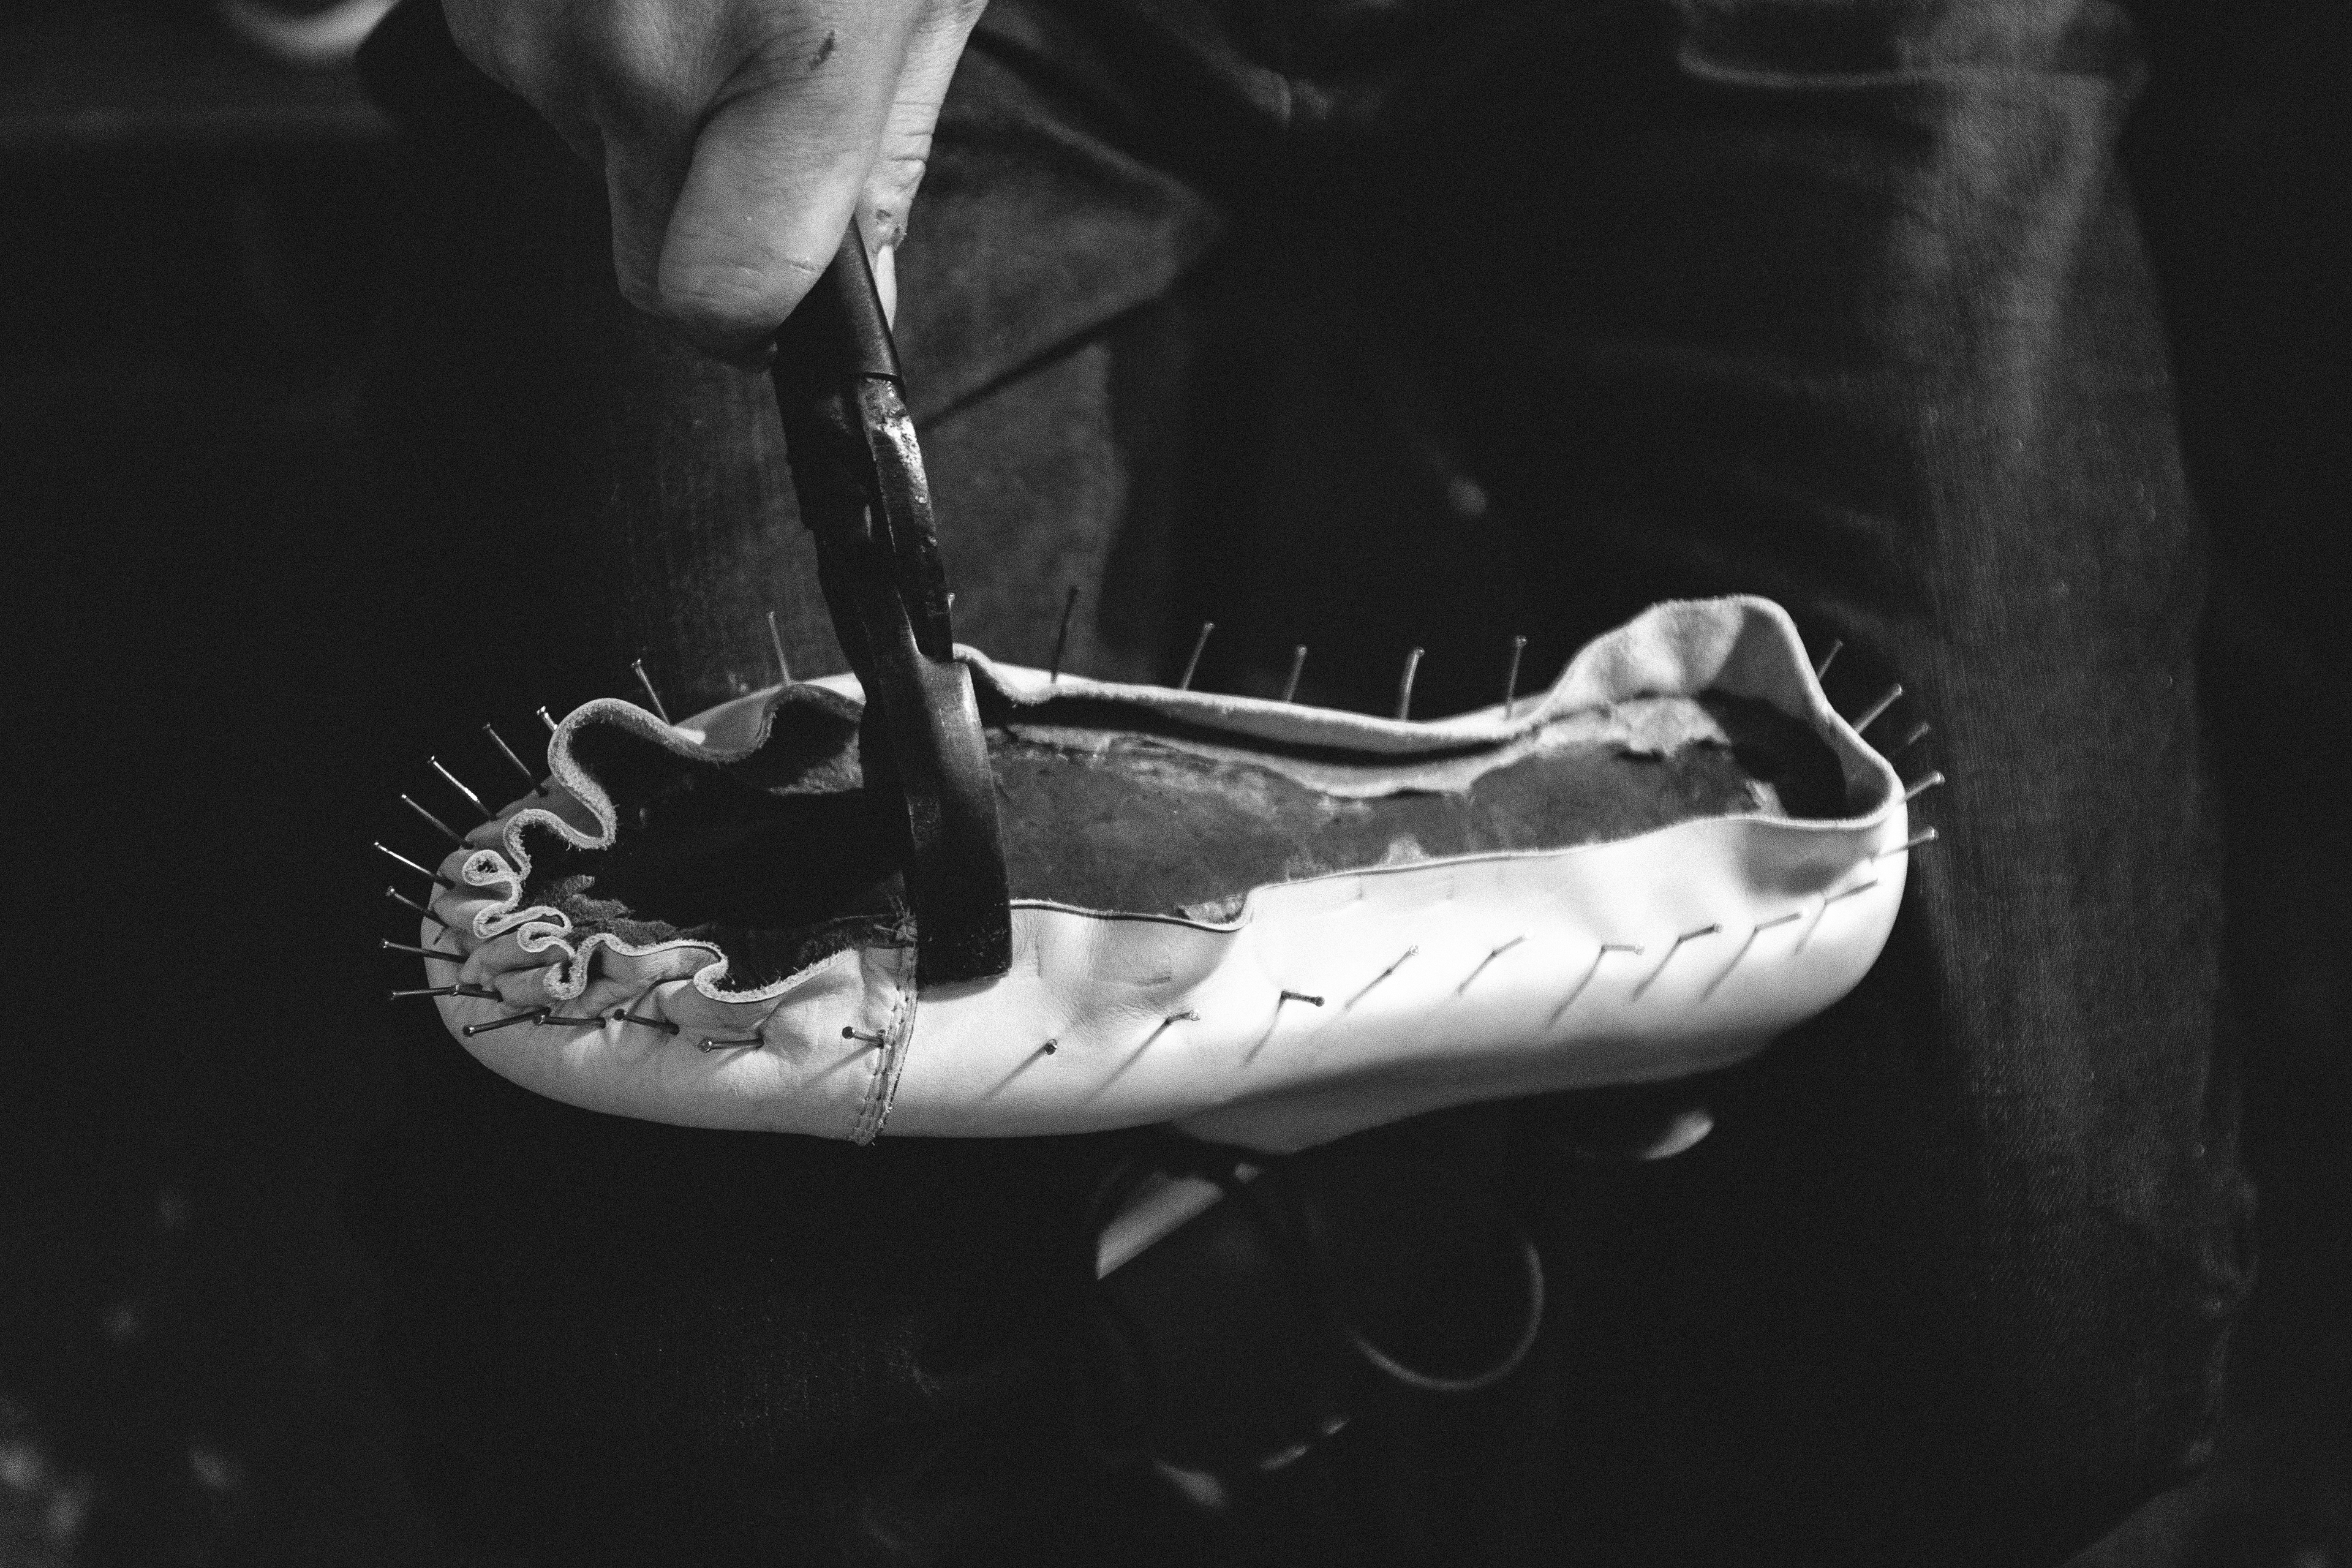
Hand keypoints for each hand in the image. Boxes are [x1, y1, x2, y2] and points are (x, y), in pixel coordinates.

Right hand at [444, 0, 985, 362]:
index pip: (725, 299)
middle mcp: (642, 60)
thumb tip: (860, 296)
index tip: (773, 316)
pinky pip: (532, 69)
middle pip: (648, 257)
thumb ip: (886, 153)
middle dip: (703, 213)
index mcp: (790, 65)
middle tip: (753, 97)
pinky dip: (582, 37)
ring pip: (589, 155)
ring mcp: (541, 23)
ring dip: (643, 110)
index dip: (751, 328)